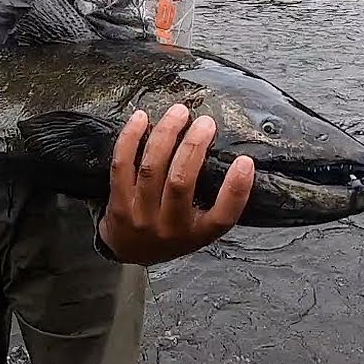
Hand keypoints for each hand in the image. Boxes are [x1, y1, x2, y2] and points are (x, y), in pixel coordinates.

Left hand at [98, 104, 254, 265]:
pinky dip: (130, 139)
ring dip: (166, 135)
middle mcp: (170, 227)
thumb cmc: (172, 231)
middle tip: (205, 122)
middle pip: (181, 182)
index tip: (245, 161)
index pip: (224, 215)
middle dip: (194, 146)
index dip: (236, 189)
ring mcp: (140, 216)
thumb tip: (236, 157)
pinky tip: (141, 119)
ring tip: (179, 113)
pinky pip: (122, 166)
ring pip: (152, 169)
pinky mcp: (118, 204)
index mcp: (199, 233)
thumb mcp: (201, 226)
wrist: (129, 251)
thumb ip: (216, 201)